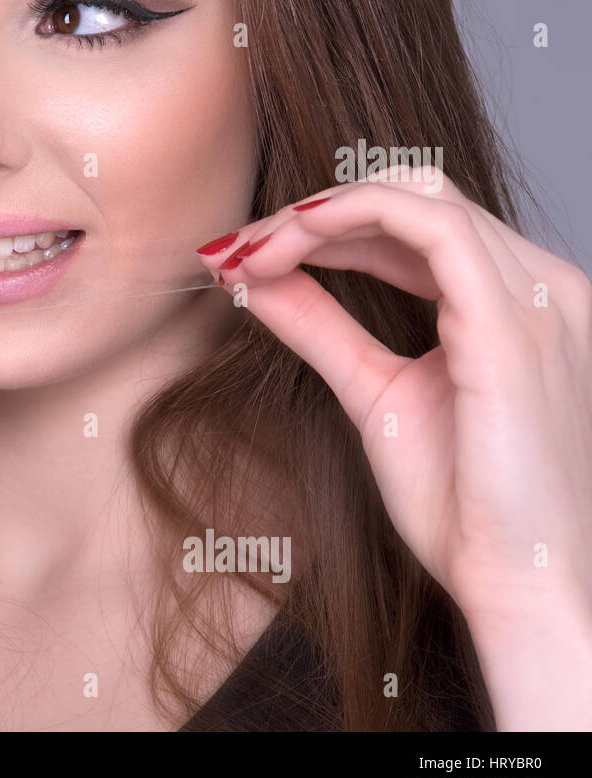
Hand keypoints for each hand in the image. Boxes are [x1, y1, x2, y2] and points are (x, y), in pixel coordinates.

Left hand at [194, 165, 591, 628]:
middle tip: (237, 249)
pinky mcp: (512, 321)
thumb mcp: (374, 394)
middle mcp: (539, 286)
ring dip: (319, 214)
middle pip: (415, 197)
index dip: (325, 228)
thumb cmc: (464, 506)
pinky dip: (349, 219)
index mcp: (515, 304)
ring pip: (420, 196)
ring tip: (249, 252)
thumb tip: (255, 280)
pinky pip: (430, 227)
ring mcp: (536, 297)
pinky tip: (290, 242)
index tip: (245, 254)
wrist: (516, 581)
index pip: (415, 226)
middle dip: (314, 213)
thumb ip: (322, 328)